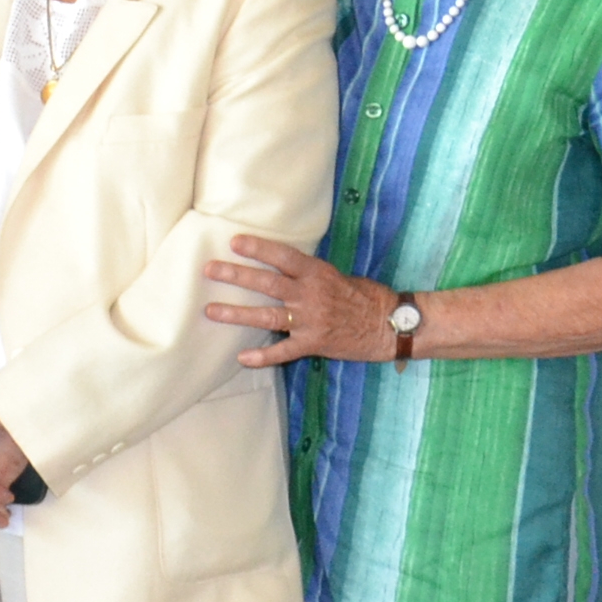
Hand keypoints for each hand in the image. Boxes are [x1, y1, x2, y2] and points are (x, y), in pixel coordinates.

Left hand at [205, 234, 389, 365]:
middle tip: (209, 269)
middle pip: (267, 283)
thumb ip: (311, 276)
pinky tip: (242, 359)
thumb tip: (285, 269)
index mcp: (318, 274)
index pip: (284, 257)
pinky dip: (263, 357)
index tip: (234, 242)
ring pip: (267, 316)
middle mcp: (311, 295)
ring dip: (237, 313)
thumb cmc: (367, 298)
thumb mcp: (340, 276)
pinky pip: (284, 352)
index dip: (259, 249)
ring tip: (211, 310)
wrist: (391, 326)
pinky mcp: (314, 344)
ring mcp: (311, 321)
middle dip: (236, 275)